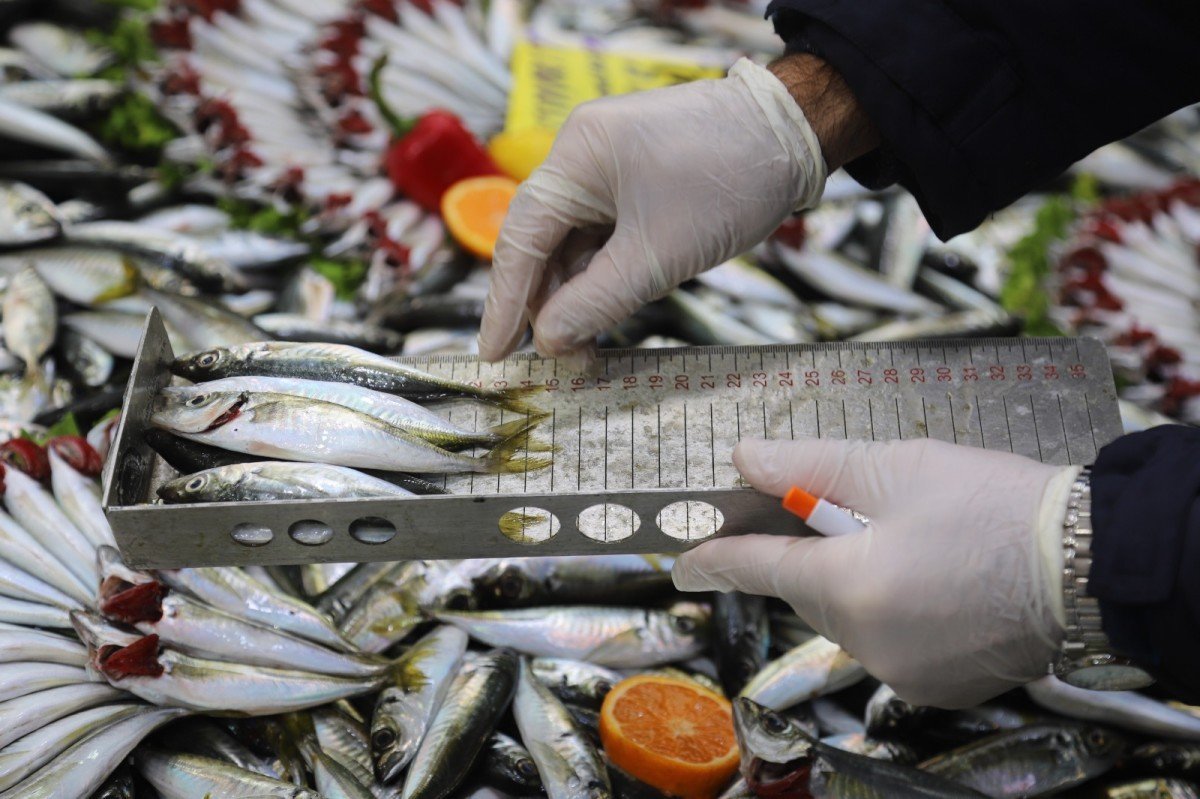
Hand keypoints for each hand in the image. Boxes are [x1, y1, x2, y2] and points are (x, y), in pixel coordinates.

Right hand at [479, 57, 838, 359]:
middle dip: (546, 306)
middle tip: (552, 364)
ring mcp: (611, 168)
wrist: (799, 133)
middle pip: (544, 243)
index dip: (504, 303)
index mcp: (576, 158)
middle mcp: (583, 157)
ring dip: (577, 297)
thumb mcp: (658, 256)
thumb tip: (549, 343)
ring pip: (576, 245)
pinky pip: (606, 236)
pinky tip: (604, 317)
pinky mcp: (639, 181)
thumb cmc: (729, 182)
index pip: (520, 239)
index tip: (493, 356)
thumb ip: (596, 303)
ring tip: (583, 353)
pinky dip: (604, 277)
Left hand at [673, 437, 1078, 707]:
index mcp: (850, 586)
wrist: (1089, 560)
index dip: (718, 557)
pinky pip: (890, 644)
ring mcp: (906, 671)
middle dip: (814, 553)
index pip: (759, 567)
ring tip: (911, 542)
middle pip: (809, 590)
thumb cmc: (994, 505)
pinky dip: (895, 613)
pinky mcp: (940, 686)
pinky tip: (933, 580)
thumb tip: (746, 458)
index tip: (684, 560)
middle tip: (845, 514)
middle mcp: (869, 641)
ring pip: (850, 618)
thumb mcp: (896, 467)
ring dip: (858, 582)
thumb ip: (809, 466)